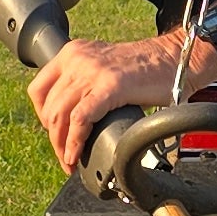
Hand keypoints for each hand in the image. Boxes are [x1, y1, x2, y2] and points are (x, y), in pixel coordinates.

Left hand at [25, 27, 214, 172]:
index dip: (41, 117)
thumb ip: (84, 85)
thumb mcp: (103, 69)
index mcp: (73, 53)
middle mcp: (78, 59)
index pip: (38, 89)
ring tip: (70, 162)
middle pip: (49, 107)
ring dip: (62, 145)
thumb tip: (71, 122)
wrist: (177, 58)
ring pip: (60, 115)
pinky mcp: (110, 86)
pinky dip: (74, 142)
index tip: (55, 134)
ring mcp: (93, 71)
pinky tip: (76, 155)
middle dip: (54, 138)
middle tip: (65, 156)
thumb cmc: (147, 69)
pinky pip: (80, 119)